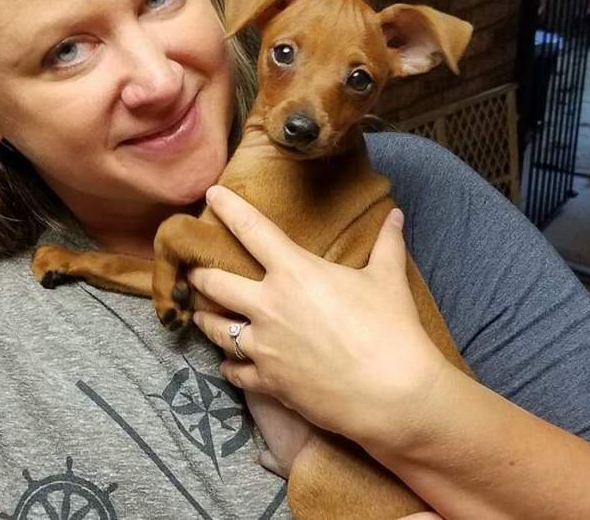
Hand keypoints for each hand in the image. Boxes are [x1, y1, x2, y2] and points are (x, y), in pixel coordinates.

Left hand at [188, 186, 450, 448]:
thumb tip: (396, 215)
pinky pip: (234, 371)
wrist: (394, 396)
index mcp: (294, 272)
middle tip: (193, 269)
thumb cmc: (392, 331)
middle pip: (216, 282)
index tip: (212, 193)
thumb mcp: (388, 280)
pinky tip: (226, 364)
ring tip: (197, 314)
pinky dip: (229, 366)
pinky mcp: (268, 380)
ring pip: (215, 328)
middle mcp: (269, 305)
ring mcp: (263, 345)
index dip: (228, 207)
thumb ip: (387, 244)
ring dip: (204, 318)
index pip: (251, 228)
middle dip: (199, 273)